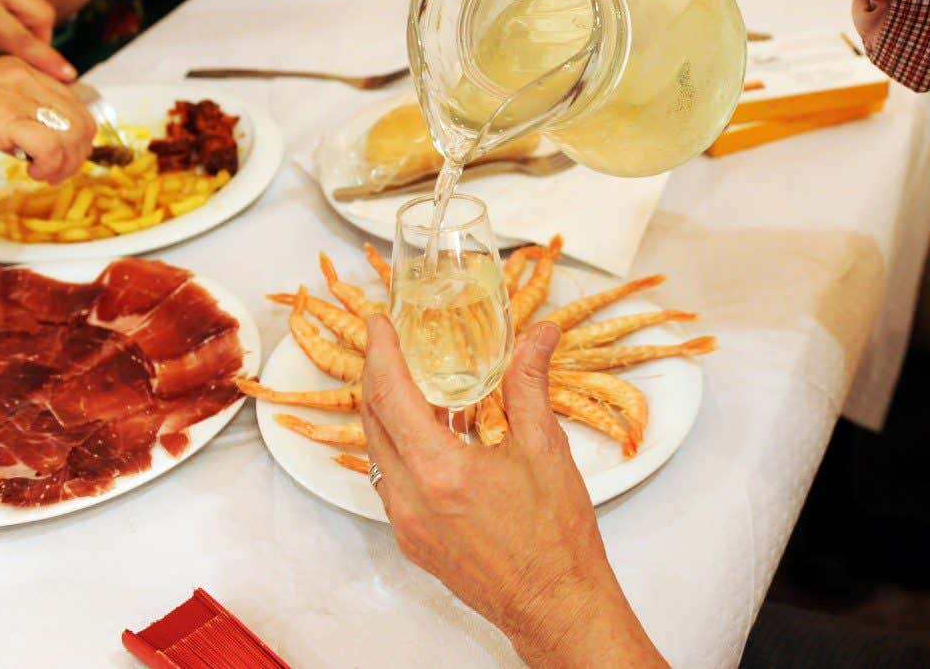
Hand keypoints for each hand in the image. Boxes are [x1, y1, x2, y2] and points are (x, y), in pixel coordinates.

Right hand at [0, 57, 95, 183]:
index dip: (76, 132)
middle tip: (59, 171)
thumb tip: (32, 141)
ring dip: (67, 162)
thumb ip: (11, 113)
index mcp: (18, 68)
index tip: (63, 154)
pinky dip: (50, 165)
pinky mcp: (2, 119)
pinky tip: (31, 173)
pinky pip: (51, 146)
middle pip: (80, 116)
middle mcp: (22, 77)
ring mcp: (14, 96)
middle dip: (78, 151)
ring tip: (45, 175)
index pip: (73, 100)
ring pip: (72, 132)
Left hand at [361, 317, 663, 666]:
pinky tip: (428, 431)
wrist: (557, 606)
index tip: (380, 322)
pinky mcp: (411, 539)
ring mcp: (405, 523)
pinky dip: (400, 446)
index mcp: (439, 472)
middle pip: (372, 420)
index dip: (381, 351)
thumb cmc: (556, 539)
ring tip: (412, 380)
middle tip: (391, 343)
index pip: (390, 395)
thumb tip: (538, 335)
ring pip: (377, 451)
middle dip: (377, 374)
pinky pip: (389, 480)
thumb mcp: (546, 448)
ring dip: (387, 411)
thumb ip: (530, 383)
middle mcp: (410, 499)